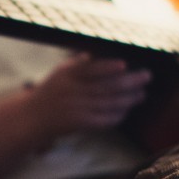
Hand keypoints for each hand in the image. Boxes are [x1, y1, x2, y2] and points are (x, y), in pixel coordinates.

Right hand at [28, 53, 151, 136]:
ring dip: (128, 99)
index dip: (107, 67)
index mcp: (67, 76)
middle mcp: (72, 92)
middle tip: (146, 77)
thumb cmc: (48, 93)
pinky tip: (127, 110)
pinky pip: (103, 120)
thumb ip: (76, 64)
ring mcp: (77, 109)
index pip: (90, 70)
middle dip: (128, 82)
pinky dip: (117, 115)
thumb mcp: (58, 74)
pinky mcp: (80, 124)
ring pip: (108, 103)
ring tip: (141, 94)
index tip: (124, 65)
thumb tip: (92, 55)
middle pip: (105, 86)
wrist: (32, 118)